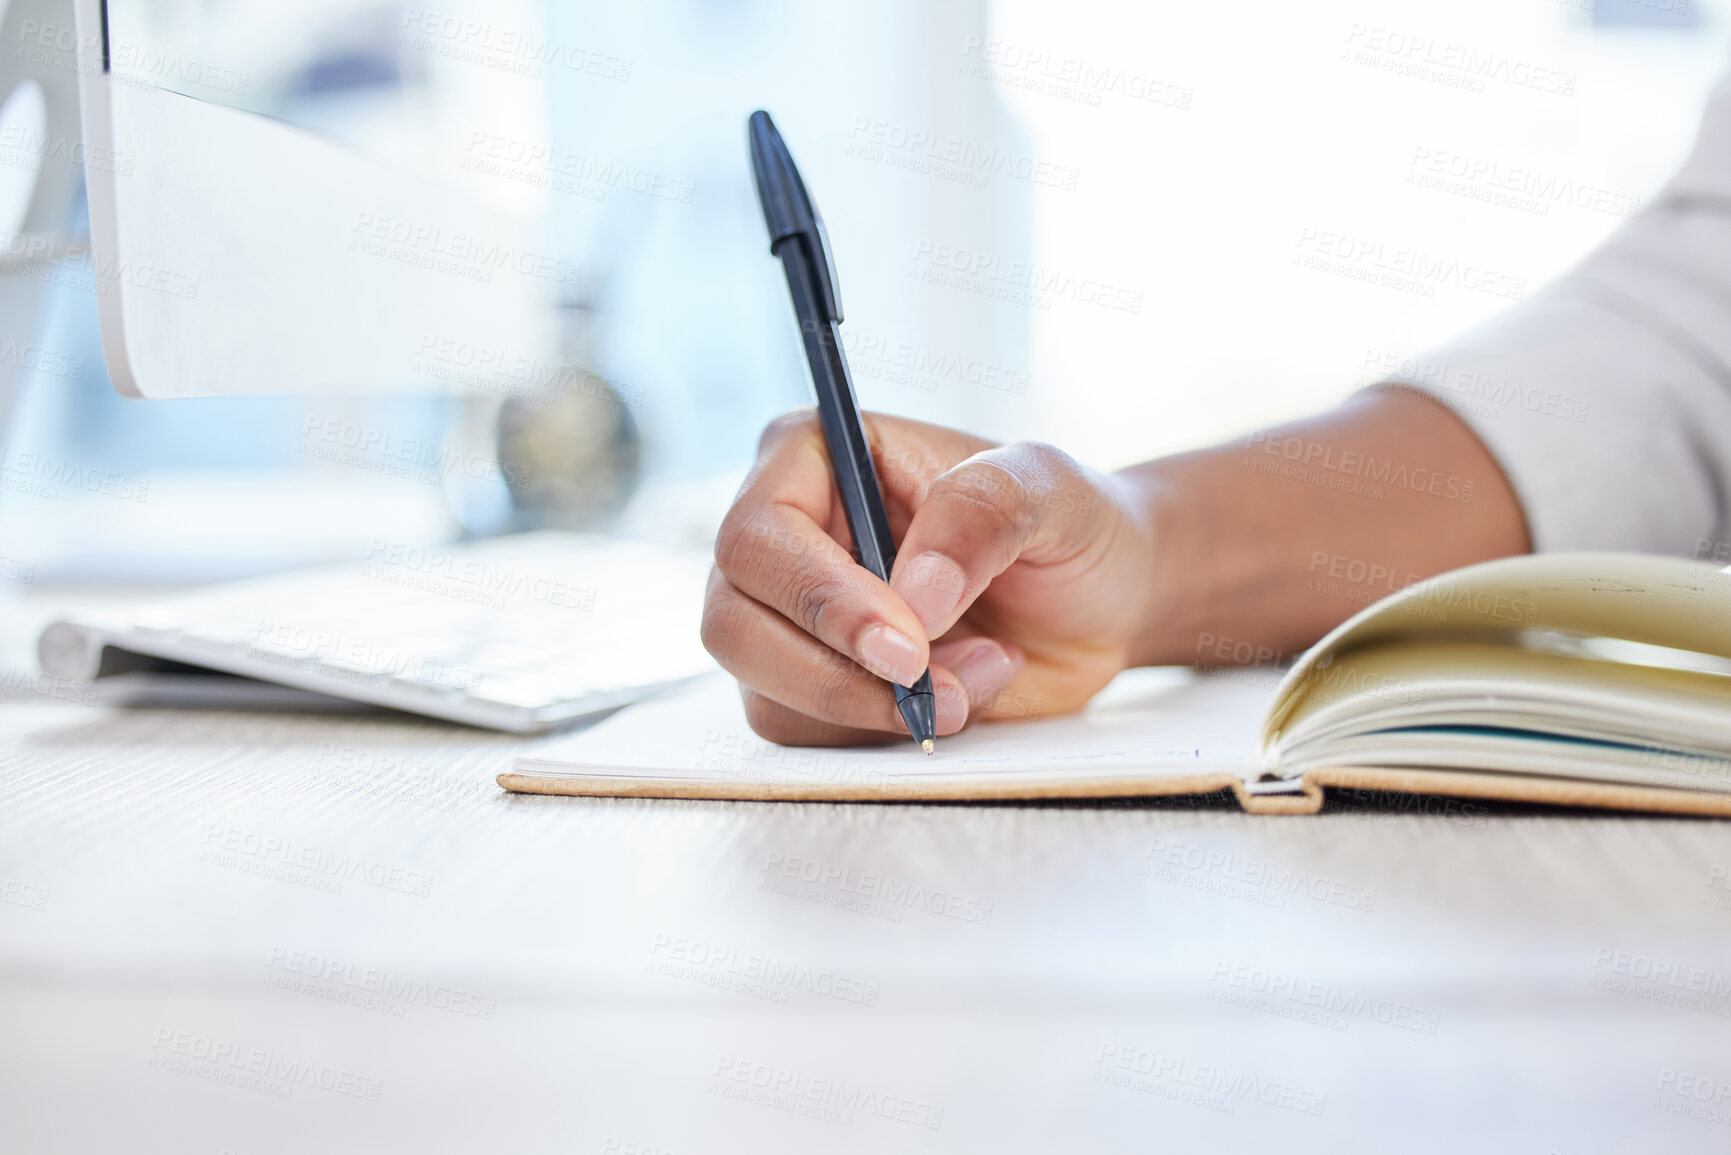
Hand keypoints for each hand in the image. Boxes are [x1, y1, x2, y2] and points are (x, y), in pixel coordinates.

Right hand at [701, 410, 1160, 744]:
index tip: (906, 643)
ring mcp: (792, 617)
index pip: (757, 535)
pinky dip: (887, 733)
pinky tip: (963, 695)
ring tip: (979, 671)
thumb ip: (982, 514)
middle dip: (834, 672)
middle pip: (733, 624)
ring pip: (767, 693)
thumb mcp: (1048, 489)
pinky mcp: (818, 683)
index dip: (819, 598)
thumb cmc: (1068, 522)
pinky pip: (811, 734)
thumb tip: (913, 592)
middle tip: (931, 684)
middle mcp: (784, 536)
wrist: (1102, 600)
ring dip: (875, 707)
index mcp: (813, 457)